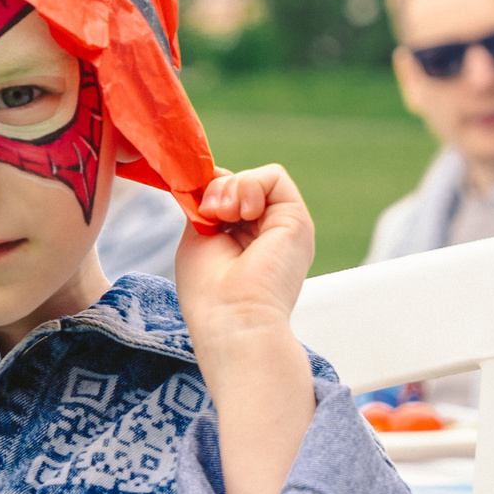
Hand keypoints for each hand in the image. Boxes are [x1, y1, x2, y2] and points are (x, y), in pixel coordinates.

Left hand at [175, 164, 315, 366]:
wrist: (233, 319)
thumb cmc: (209, 293)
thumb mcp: (198, 238)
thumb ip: (206, 206)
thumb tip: (212, 174)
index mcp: (243, 242)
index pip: (226, 196)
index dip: (208, 193)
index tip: (197, 209)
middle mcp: (267, 234)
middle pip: (238, 184)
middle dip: (216, 191)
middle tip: (210, 216)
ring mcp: (283, 227)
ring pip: (255, 178)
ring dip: (230, 189)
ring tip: (224, 217)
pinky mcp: (297, 220)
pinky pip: (274, 175)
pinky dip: (249, 186)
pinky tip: (241, 213)